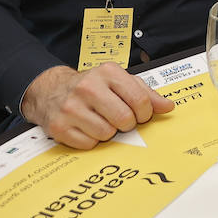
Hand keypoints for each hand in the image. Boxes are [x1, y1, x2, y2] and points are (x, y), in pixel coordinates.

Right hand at [20, 64, 172, 148]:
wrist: (50, 90)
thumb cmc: (91, 86)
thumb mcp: (119, 82)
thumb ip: (145, 93)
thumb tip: (167, 106)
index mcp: (108, 72)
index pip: (140, 100)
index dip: (145, 113)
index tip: (141, 115)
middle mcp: (88, 87)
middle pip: (124, 119)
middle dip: (126, 124)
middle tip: (119, 119)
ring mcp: (71, 107)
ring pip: (107, 133)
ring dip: (108, 132)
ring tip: (100, 121)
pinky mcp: (59, 126)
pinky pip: (89, 144)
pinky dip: (91, 140)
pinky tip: (86, 128)